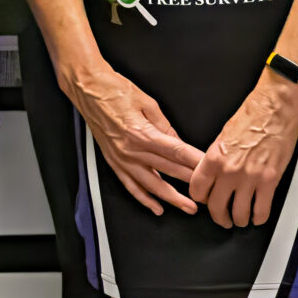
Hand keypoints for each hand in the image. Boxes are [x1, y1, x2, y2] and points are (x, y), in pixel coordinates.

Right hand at [67, 65, 203, 214]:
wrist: (88, 90)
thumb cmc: (115, 90)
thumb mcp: (148, 102)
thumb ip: (165, 126)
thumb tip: (179, 142)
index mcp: (142, 133)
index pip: (176, 152)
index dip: (195, 162)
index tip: (209, 170)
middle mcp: (132, 150)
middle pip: (168, 170)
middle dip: (190, 183)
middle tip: (206, 193)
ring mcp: (122, 159)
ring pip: (151, 185)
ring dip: (171, 198)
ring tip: (188, 207)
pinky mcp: (113, 162)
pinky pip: (130, 186)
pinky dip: (144, 199)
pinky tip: (156, 207)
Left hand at [190, 77, 297, 228]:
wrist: (276, 106)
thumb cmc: (253, 114)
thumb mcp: (223, 136)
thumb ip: (216, 159)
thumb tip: (214, 175)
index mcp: (214, 158)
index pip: (197, 192)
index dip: (202, 199)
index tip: (208, 200)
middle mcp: (229, 171)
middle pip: (216, 208)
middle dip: (220, 217)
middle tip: (224, 218)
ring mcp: (250, 178)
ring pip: (239, 214)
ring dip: (240, 220)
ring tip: (242, 219)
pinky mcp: (269, 180)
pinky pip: (261, 210)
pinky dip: (259, 217)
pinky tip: (258, 215)